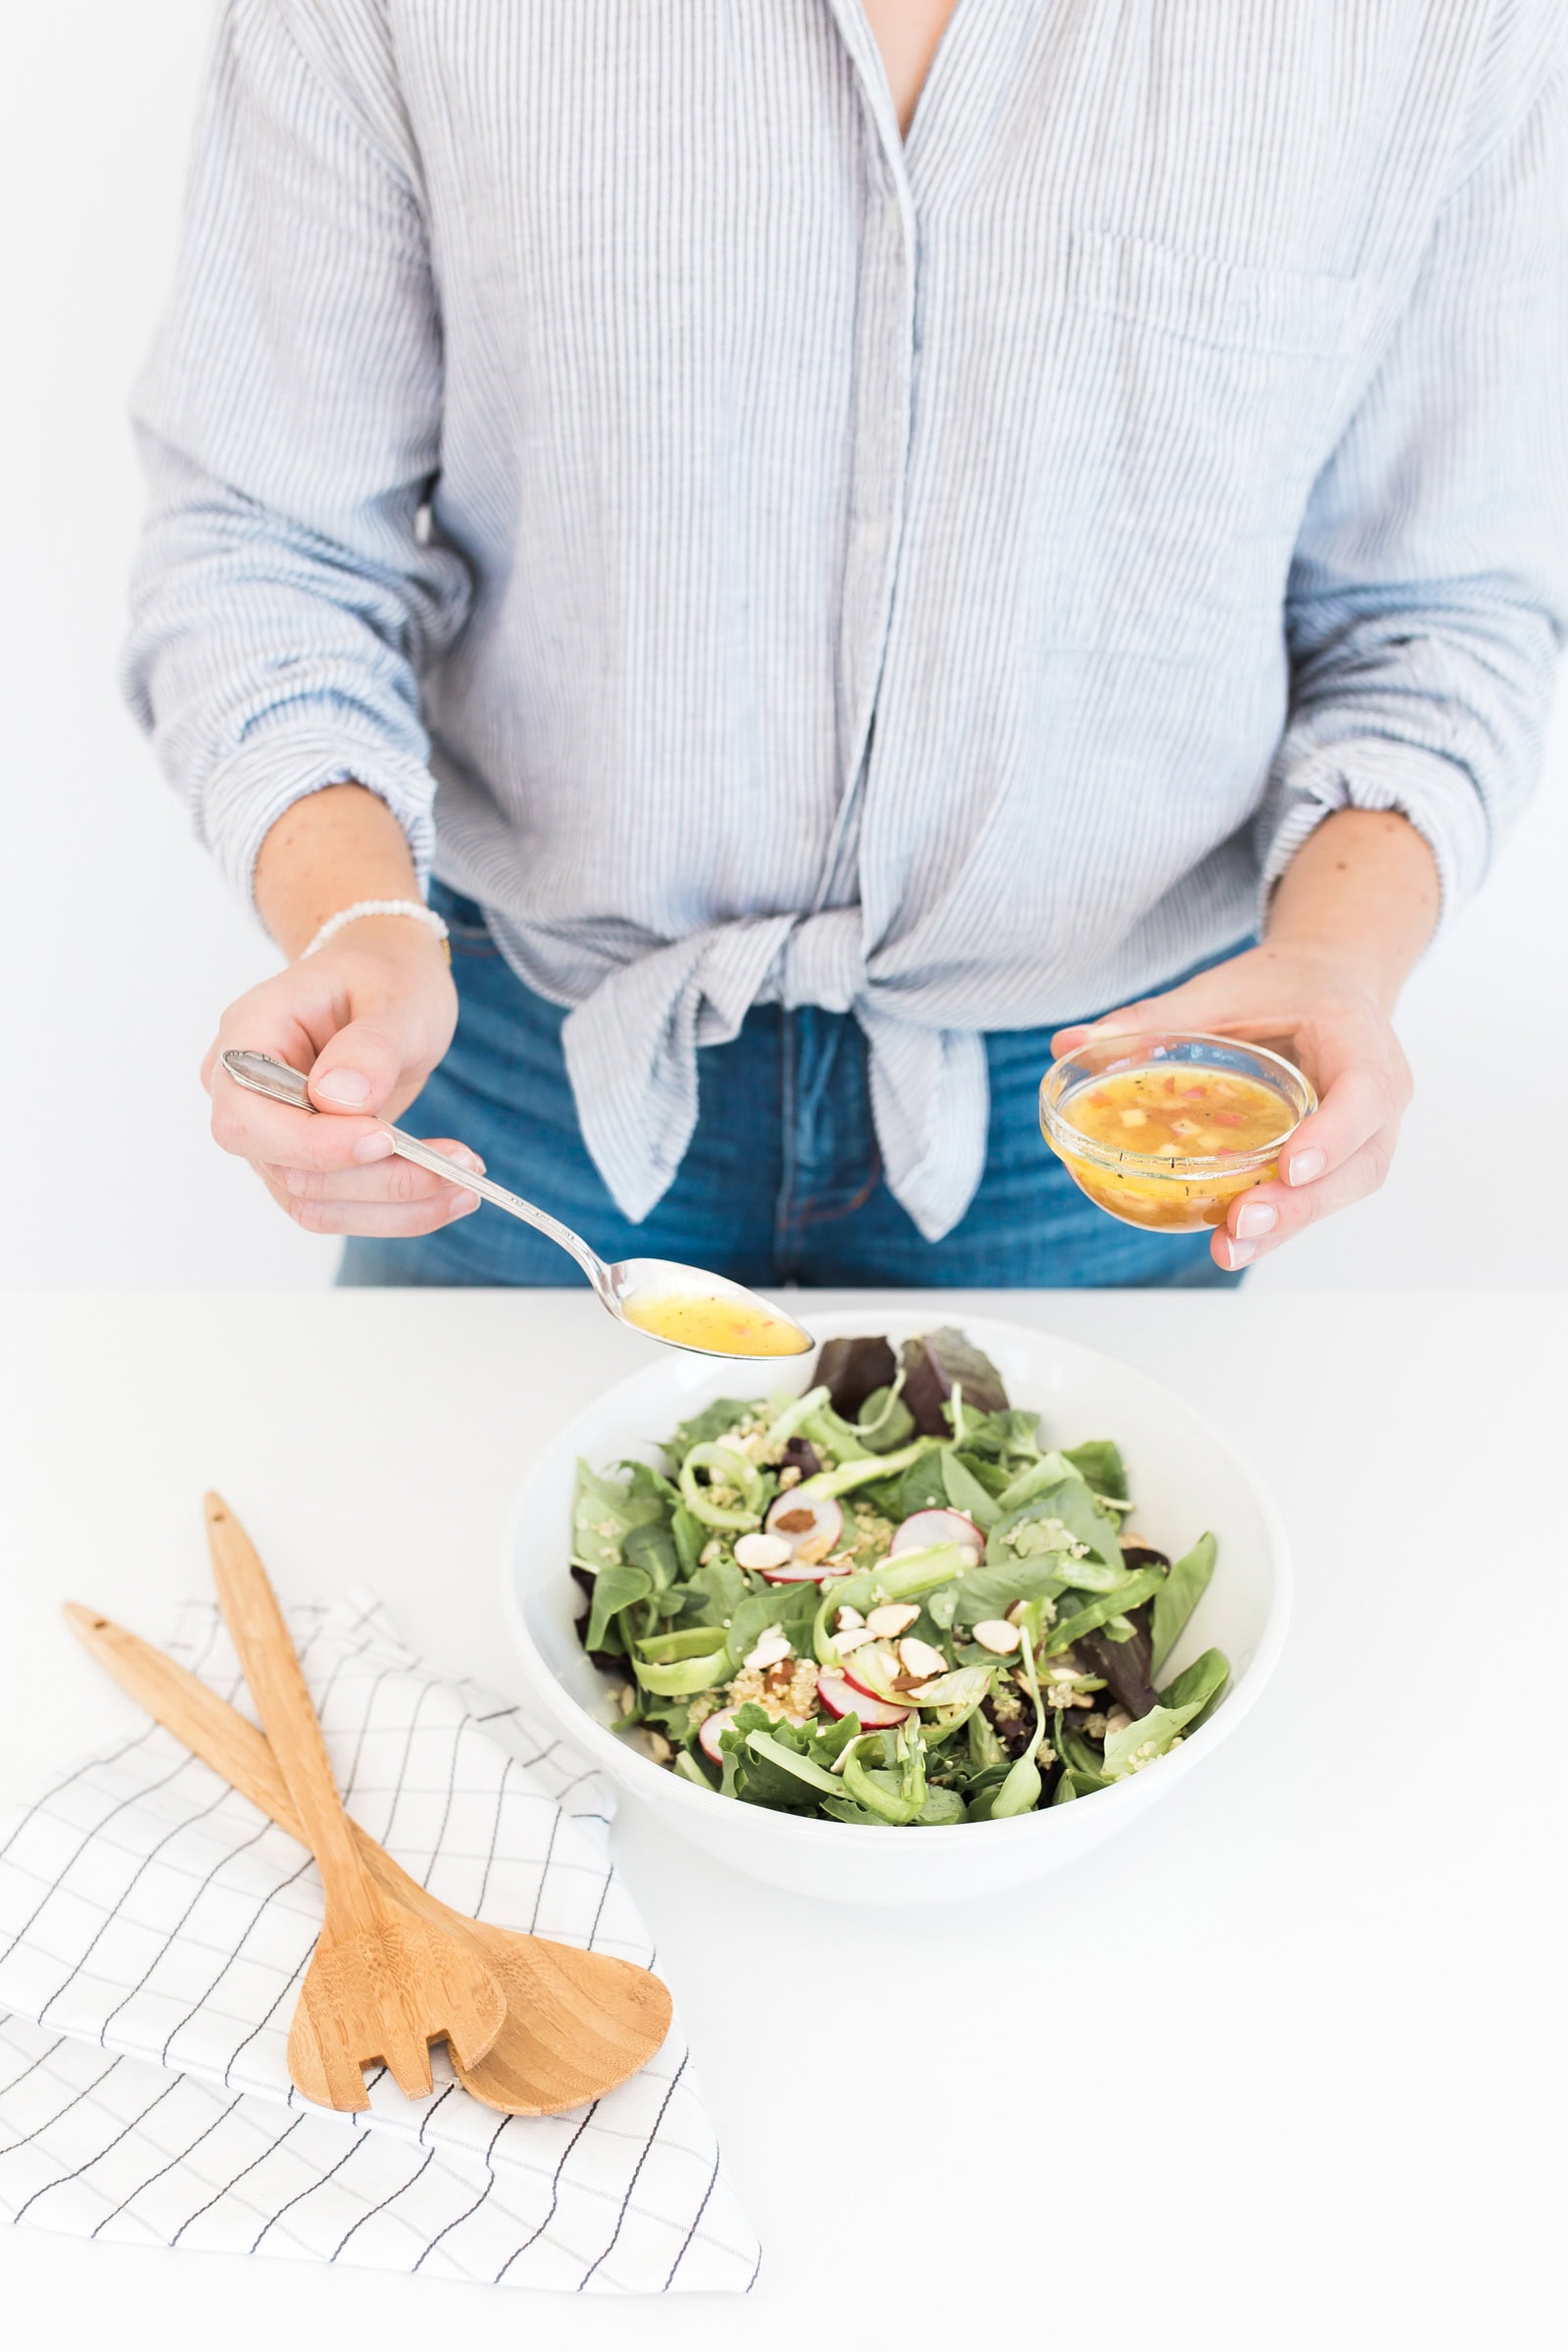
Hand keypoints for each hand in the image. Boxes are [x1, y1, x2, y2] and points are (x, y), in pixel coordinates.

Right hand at [201, 919, 481, 1238]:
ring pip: (315, 1202)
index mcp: (247, 1036)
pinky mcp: (304, 1164)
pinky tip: (450, 1195)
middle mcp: (244, 1093)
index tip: (385, 1139)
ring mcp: (271, 1135)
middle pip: (286, 1168)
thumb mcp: (394, 996)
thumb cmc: (384, 975)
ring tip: (467, 1186)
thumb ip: (370, 1046)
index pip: (248, 1116)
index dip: (311, 1142)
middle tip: (458, 1168)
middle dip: (376, 1180)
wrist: (385, 982)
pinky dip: (396, 1210)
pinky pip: (340, 1207)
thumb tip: (341, 1101)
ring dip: (394, 1205)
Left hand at [1051, 939, 1413, 1270]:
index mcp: (1362, 1040)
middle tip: (1243, 1221)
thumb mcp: (1225, 989)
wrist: (1333, 982)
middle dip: (1303, 1202)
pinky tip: (1234, 1241)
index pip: (1365, 1092)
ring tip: (1229, 1247)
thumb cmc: (1285, 985)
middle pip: (1360, 1163)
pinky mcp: (1341, 1160)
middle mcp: (1379, 1096)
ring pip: (1342, 1192)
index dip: (1334, 1134)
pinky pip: (1319, 1197)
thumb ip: (1157, 1017)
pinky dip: (1280, 1223)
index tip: (1290, 1166)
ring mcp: (1367, 1135)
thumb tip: (1067, 1042)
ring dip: (1288, 1226)